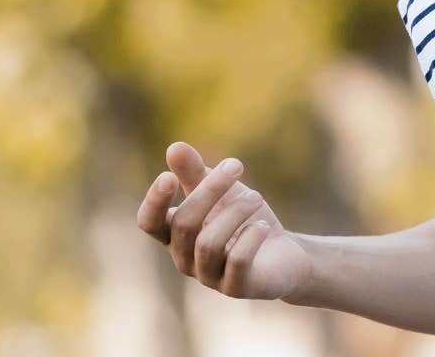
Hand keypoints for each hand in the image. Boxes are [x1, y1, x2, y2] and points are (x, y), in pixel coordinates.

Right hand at [135, 141, 312, 301]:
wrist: (285, 255)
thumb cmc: (243, 220)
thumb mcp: (221, 191)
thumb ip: (195, 172)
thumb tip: (173, 147)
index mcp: (175, 235)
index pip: (149, 222)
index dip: (154, 201)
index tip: (169, 176)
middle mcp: (185, 259)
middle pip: (183, 224)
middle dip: (210, 190)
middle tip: (237, 165)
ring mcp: (209, 277)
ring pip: (208, 243)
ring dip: (235, 212)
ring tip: (257, 198)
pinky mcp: (236, 288)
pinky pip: (237, 261)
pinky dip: (250, 237)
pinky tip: (263, 226)